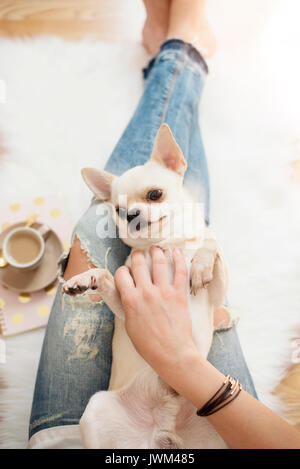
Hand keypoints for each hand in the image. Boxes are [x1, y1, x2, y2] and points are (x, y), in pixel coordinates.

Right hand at [114, 246, 197, 386]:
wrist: (172, 355)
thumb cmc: (149, 346)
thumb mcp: (130, 326)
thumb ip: (128, 307)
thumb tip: (128, 295)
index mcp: (130, 300)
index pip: (121, 274)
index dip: (122, 271)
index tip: (126, 273)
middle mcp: (146, 292)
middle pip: (138, 263)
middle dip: (136, 256)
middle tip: (138, 255)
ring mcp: (164, 292)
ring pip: (158, 262)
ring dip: (155, 252)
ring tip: (155, 248)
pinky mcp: (179, 294)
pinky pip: (180, 271)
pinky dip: (178, 258)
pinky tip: (176, 252)